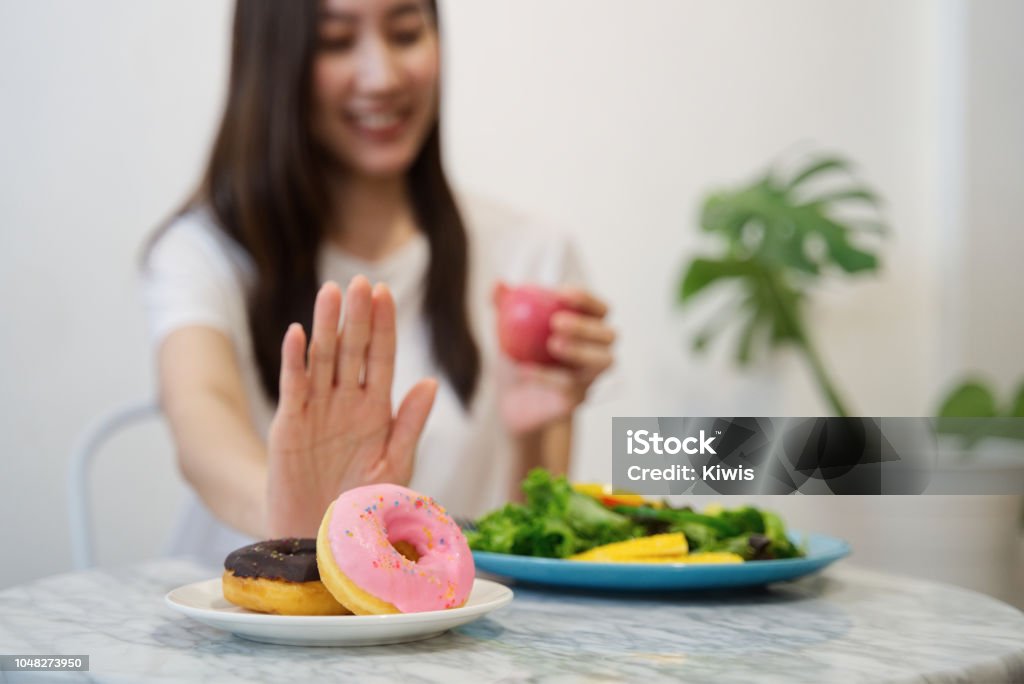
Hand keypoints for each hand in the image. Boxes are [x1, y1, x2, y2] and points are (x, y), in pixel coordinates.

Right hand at [266, 276, 437, 536]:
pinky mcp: (289, 425)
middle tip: (361, 282)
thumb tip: (430, 382)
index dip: (383, 326)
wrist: (323, 536)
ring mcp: (317, 410)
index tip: (386, 293)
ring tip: (331, 292)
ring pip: (323, 359)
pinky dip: (295, 360)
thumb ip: (410, 425)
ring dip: (327, 325)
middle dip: (358, 316)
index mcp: (377, 409)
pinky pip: (294, 387)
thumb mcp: (395, 465)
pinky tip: (298, 332)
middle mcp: (347, 402)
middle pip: (353, 349)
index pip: (381, 357)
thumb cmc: (364, 503)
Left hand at [496, 285, 614, 434]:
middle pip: (608, 335)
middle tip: (557, 322)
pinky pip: (571, 388)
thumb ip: (504, 305)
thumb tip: (498, 283)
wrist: (511, 400)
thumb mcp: (506, 329)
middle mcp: (597, 351)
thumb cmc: (517, 356)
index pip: (599, 309)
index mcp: (587, 327)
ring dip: (581, 350)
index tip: (560, 293)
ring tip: (552, 344)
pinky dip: (548, 377)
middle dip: (586, 325)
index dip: (586, 299)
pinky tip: (525, 369)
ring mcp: (590, 378)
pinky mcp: (578, 399)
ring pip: (604, 362)